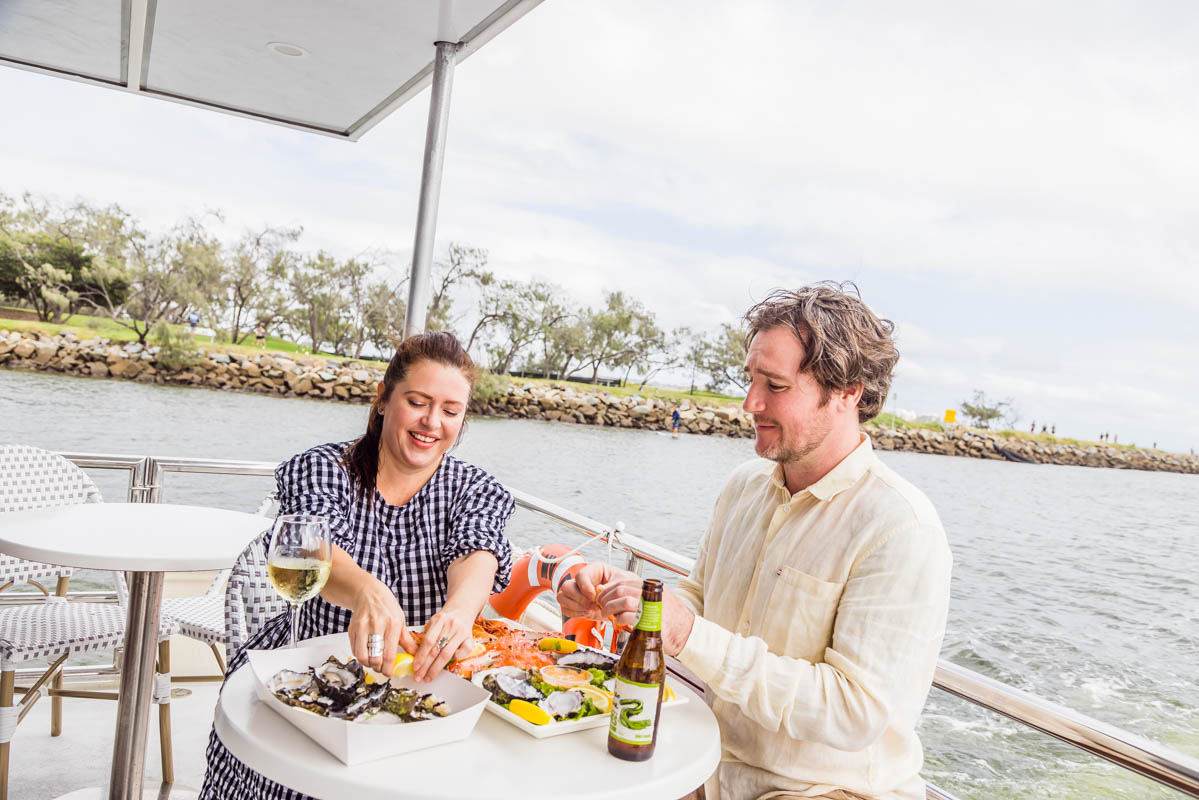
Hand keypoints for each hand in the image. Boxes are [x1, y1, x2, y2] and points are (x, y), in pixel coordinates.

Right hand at [347, 577, 408, 675]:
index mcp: (392, 624)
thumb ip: (407, 640)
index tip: (389, 673)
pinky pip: (354, 650)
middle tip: (381, 668)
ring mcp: (362, 627)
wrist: (369, 594)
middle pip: (374, 657)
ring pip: (361, 656)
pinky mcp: (352, 629)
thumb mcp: (401, 621)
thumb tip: (416, 655)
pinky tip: (367, 653)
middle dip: (378, 668)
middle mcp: (376, 625)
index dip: (388, 668)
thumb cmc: (387, 608)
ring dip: (367, 664)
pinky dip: (360, 656)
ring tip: (373, 662)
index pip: (389, 654)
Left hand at [412, 606, 473, 681]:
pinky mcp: (470, 637)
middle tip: (418, 677)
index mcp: (439, 620)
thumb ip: (427, 636)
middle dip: (425, 666)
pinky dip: (457, 658)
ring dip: (436, 668)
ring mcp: (461, 632)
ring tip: (428, 677)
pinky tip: (449, 664)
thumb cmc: (445, 619)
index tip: (415, 667)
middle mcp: (451, 625)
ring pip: (447, 654)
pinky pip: (464, 651)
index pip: (428, 641)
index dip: (421, 655)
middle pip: (436, 650)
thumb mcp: (434, 622)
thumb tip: (415, 656)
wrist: (462, 610)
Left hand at [557, 563, 695, 656]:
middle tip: (603, 606)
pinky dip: (619, 619)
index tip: (604, 597)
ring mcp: (651, 605)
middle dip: (607, 598)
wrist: (687, 633)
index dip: (610, 590)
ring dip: (611, 608)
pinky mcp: (649, 620)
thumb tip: (622, 597)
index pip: (625, 582)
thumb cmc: (673, 620)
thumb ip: (643, 597)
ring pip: (622, 599)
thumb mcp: (659, 601)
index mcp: (652, 587)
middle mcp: (652, 593)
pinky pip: (627, 615)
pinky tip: (619, 622)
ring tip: (609, 615)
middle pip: (621, 588)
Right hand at [557, 563, 640, 623]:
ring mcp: (575, 592)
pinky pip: (564, 608)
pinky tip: (586, 613)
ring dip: (575, 606)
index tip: (593, 596)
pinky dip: (574, 613)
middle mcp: (581, 580)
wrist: (623, 601)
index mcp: (593, 570)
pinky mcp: (573, 604)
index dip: (585, 586)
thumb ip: (612, 586)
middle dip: (579, 599)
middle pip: (567, 586)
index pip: (580, 575)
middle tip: (592, 606)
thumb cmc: (623, 588)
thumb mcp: (622, 583)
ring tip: (590, 611)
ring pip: (562, 597)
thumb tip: (601, 591)